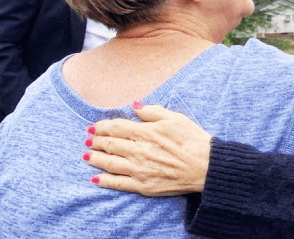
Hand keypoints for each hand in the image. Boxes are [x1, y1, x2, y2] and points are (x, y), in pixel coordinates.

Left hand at [83, 104, 211, 195]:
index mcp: (147, 132)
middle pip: (109, 144)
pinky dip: (104, 180)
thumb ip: (152, 112)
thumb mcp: (176, 118)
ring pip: (109, 163)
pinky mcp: (143, 186)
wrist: (207, 167)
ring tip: (86, 155)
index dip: (102, 126)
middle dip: (95, 141)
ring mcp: (140, 170)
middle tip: (87, 139)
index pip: (116, 127)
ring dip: (94, 158)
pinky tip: (95, 177)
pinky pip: (118, 183)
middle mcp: (139, 151)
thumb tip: (134, 106)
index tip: (94, 127)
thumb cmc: (193, 140)